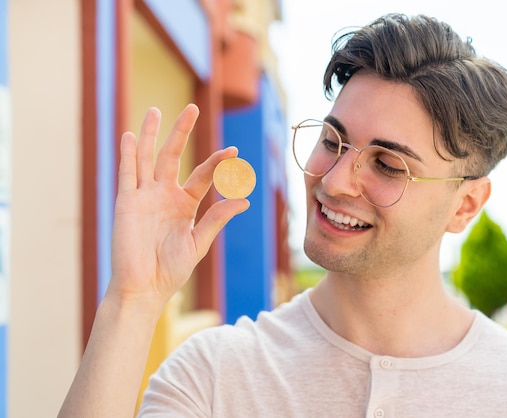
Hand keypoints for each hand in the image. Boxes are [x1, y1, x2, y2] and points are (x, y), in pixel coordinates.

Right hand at [108, 104, 249, 310]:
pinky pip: (127, 174)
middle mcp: (164, 194)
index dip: (217, 163)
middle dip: (181, 132)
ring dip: (150, 134)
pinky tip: (128, 135)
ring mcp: (144, 196)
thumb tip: (243, 200)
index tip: (234, 152)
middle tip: (191, 107)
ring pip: (147, 157)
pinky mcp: (126, 202)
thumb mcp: (198, 242)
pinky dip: (127, 154)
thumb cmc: (171, 269)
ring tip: (155, 110)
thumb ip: (217, 218)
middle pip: (172, 156)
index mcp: (185, 204)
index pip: (203, 175)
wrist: (144, 287)